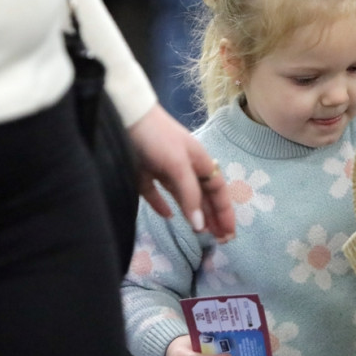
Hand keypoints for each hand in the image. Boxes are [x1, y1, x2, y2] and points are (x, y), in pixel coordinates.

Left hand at [129, 104, 234, 242]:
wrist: (126, 116)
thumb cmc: (158, 138)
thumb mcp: (178, 166)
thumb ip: (190, 195)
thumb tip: (201, 226)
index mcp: (199, 161)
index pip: (218, 190)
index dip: (225, 212)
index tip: (230, 234)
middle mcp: (185, 166)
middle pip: (204, 196)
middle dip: (214, 216)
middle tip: (221, 240)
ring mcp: (164, 169)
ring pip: (184, 197)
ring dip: (194, 214)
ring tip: (201, 233)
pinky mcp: (144, 173)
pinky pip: (157, 193)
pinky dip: (163, 205)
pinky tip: (168, 216)